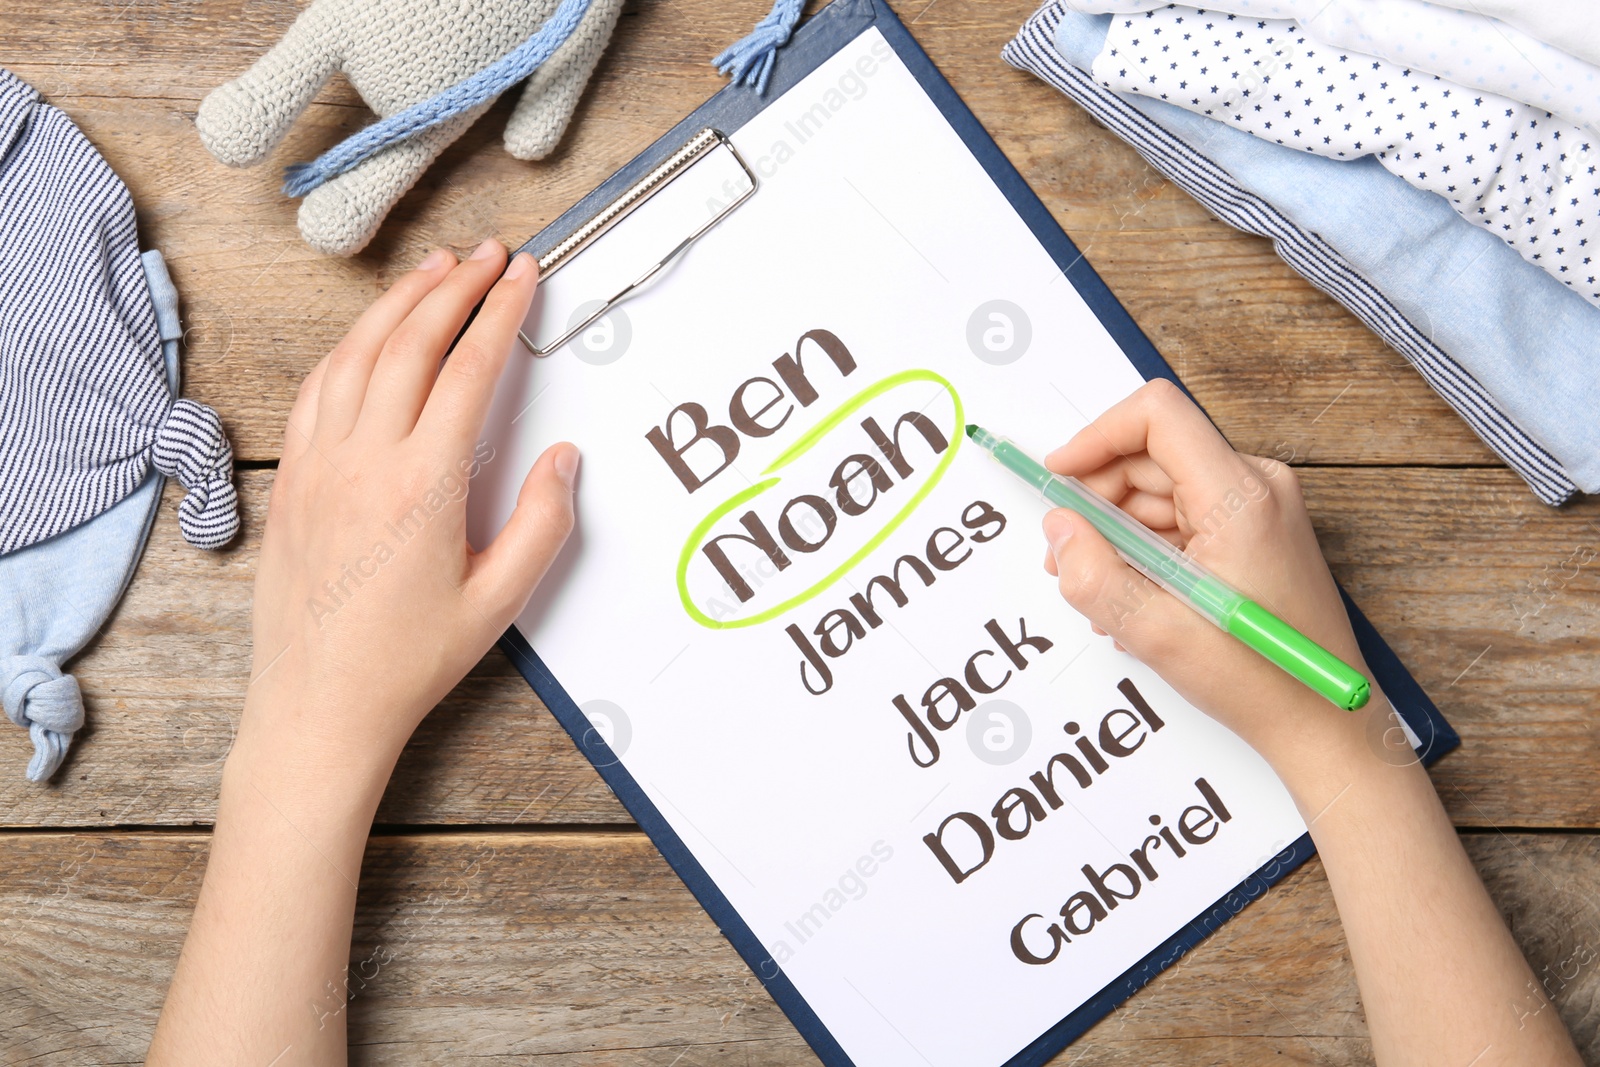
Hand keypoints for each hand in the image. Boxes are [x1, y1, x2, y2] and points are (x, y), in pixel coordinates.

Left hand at [240, 239, 576, 787]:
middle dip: (455, 288)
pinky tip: (367, 336)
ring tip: (434, 270)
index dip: (500, 313)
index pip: (467, 371)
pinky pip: (317, 390)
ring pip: (356, 355)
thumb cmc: (405, 664)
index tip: (522, 278)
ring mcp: (317, 467)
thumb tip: (561, 461)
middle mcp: (362, 463)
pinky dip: (348, 347)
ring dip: (398, 303)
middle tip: (488, 255)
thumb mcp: (498, 602)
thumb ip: (541, 525)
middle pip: (410, 343)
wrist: (318, 706)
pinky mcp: (291, 482)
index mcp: (420, 487)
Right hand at [1041, 379, 1367, 770]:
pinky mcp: (1256, 533)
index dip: (1096, 437)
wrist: (1325, 724)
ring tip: (1103, 591)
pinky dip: (1147, 547)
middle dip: (1098, 499)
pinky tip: (1136, 598)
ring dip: (1118, 531)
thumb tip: (1059, 528)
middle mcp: (1257, 487)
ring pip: (1161, 489)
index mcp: (1241, 497)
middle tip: (1067, 555)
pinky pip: (1181, 516)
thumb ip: (1094, 575)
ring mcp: (1261, 509)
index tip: (1058, 478)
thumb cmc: (1262, 681)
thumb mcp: (1156, 633)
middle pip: (1152, 454)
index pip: (1157, 415)